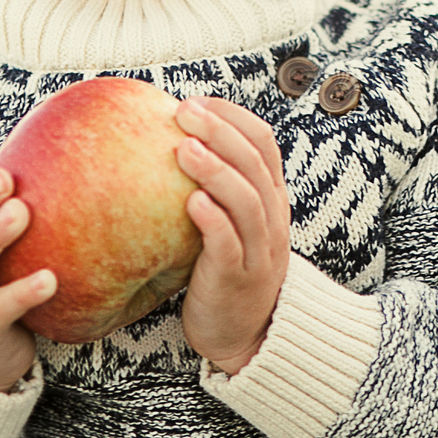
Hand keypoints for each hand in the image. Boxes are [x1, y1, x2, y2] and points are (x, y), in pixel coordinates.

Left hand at [174, 96, 291, 374]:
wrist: (246, 335)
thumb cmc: (223, 270)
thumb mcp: (228, 223)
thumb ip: (211, 188)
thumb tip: (165, 142)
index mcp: (270, 198)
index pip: (263, 142)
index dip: (232, 116)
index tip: (197, 101)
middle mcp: (272, 219)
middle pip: (256, 162)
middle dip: (221, 130)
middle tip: (184, 111)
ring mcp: (260, 250)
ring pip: (248, 201)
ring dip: (217, 171)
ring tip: (185, 150)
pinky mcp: (238, 279)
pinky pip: (231, 245)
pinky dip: (214, 220)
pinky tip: (191, 202)